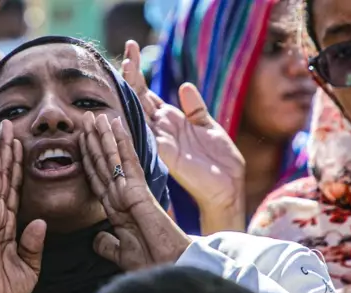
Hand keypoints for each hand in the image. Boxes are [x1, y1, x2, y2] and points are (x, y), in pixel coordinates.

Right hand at [0, 121, 46, 292]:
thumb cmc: (7, 289)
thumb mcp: (30, 265)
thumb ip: (33, 243)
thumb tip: (40, 223)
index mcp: (7, 225)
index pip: (14, 189)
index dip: (16, 166)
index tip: (19, 145)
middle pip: (2, 176)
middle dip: (5, 150)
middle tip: (7, 125)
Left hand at [81, 112, 190, 270]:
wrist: (170, 269)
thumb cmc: (152, 264)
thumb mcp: (122, 253)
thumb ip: (108, 244)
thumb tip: (95, 239)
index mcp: (118, 209)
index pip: (99, 178)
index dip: (89, 159)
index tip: (81, 141)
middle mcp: (124, 195)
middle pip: (104, 162)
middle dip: (94, 140)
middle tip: (85, 118)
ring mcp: (132, 191)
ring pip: (113, 157)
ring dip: (103, 135)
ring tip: (94, 115)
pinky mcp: (138, 191)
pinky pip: (127, 162)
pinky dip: (121, 142)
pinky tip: (116, 125)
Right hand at [122, 40, 245, 232]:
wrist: (227, 185)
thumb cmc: (220, 160)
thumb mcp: (209, 126)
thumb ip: (195, 108)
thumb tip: (185, 85)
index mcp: (171, 120)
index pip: (147, 92)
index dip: (139, 72)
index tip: (132, 50)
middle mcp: (161, 127)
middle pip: (139, 96)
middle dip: (132, 73)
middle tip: (127, 51)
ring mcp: (159, 138)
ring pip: (137, 110)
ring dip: (130, 90)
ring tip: (123, 66)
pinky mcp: (163, 151)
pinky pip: (144, 132)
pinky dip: (133, 117)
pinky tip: (126, 100)